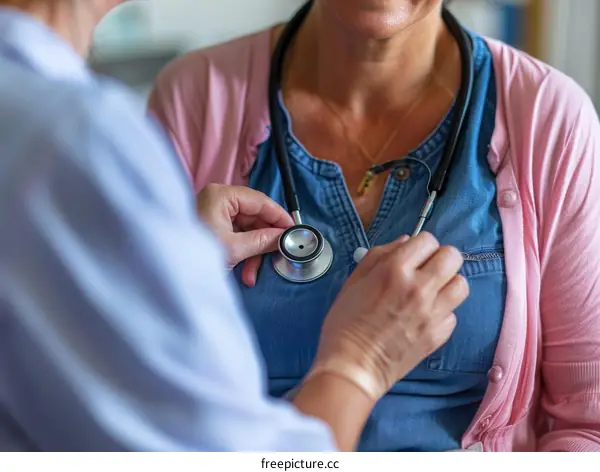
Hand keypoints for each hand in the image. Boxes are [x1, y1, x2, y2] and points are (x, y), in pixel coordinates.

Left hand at [196, 184, 292, 282]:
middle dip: (263, 241)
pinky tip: (244, 273)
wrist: (166, 271)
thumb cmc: (193, 254)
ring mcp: (214, 214)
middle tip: (278, 255)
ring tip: (252, 274)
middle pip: (254, 217)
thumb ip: (262, 241)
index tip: (294, 230)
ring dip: (253, 254)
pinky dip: (243, 254)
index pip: (260, 201)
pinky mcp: (212, 228)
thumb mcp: (234, 248)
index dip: (279, 217)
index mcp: (221, 195)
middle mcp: (218, 200)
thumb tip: (284, 237)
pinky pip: (236, 237)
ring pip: (246, 230)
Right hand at [310, 232, 467, 400]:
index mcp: (395, 270)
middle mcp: (420, 287)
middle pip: (452, 257)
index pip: (428, 240)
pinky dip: (441, 312)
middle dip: (439, 259)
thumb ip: (379, 256)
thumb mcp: (353, 281)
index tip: (411, 257)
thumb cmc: (345, 323)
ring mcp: (434, 312)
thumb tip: (405, 242)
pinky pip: (453, 313)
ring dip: (447, 284)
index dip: (420, 246)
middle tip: (425, 271)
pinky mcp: (440, 334)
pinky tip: (424, 318)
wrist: (354, 367)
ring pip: (461, 284)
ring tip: (430, 293)